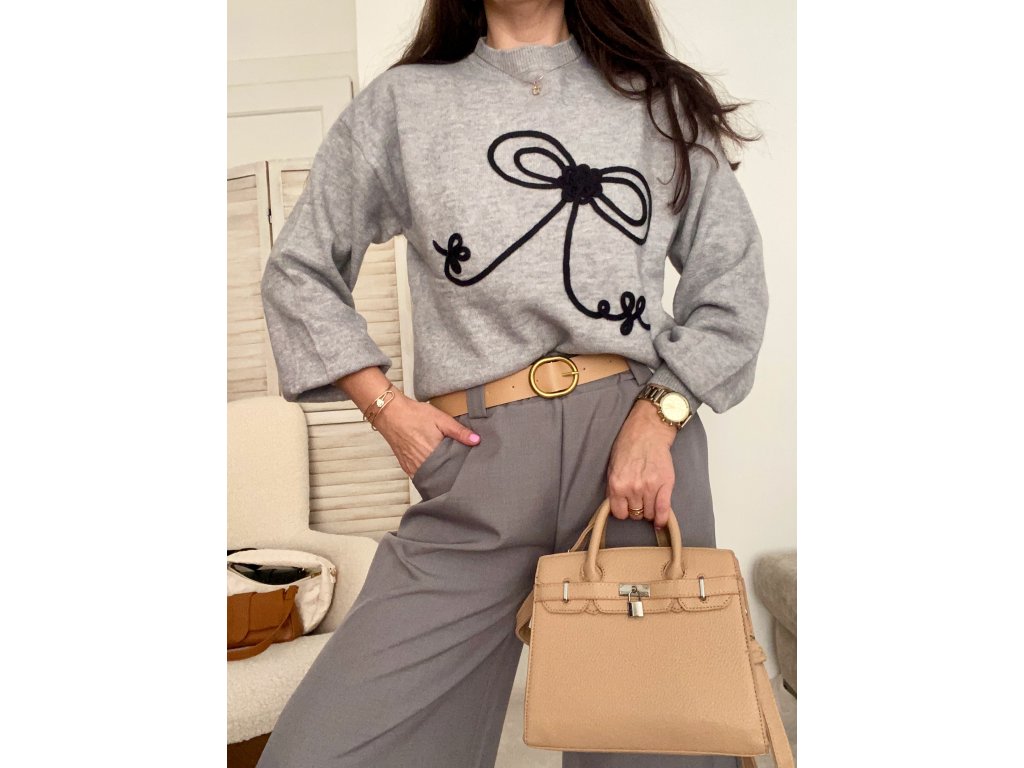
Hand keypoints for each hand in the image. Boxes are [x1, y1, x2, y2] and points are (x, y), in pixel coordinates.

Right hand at [370, 392, 480, 476]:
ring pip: (430, 478)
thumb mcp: (441, 419)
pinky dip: (427, 474)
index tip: (467, 467)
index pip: (452, 468)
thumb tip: (476, 440)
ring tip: (447, 469)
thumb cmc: (414, 415)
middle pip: (441, 475)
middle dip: (450, 473)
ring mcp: (412, 467)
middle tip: (459, 469)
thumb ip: (459, 432)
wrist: (390, 413)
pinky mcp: (406, 466)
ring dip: (439, 475)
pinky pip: (419, 476)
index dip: (460, 468)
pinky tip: (433, 468)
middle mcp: (422, 464)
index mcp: (433, 453)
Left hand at [605, 399, 678, 528]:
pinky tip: (661, 523)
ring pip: (650, 513)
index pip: (619, 513)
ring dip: (649, 511)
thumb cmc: (628, 446)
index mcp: (617, 484)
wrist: (647, 432)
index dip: (624, 511)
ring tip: (650, 501)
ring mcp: (650, 487)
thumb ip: (614, 488)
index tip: (627, 507)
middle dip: (637, 510)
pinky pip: (664, 509)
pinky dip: (663, 519)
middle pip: (636, 514)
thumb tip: (617, 506)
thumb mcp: (612, 468)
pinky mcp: (665, 484)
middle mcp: (632, 488)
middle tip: (640, 500)